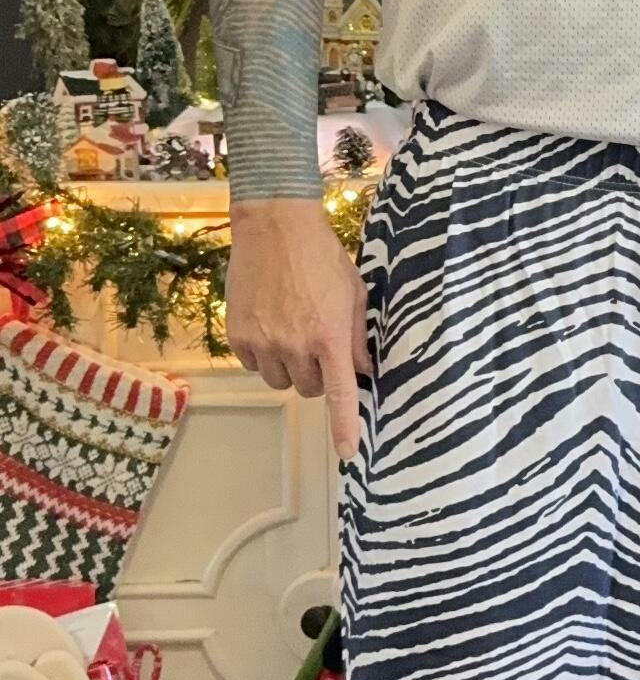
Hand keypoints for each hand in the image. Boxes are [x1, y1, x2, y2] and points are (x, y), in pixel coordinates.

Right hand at [224, 199, 370, 459]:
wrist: (274, 226)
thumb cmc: (322, 256)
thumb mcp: (354, 293)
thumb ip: (358, 336)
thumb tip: (362, 371)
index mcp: (331, 336)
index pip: (340, 393)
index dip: (344, 426)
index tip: (348, 453)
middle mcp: (296, 345)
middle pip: (309, 389)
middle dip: (317, 374)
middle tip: (317, 343)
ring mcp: (263, 342)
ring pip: (280, 381)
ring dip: (288, 367)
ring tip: (291, 330)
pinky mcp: (238, 335)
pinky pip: (253, 365)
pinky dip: (262, 354)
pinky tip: (268, 323)